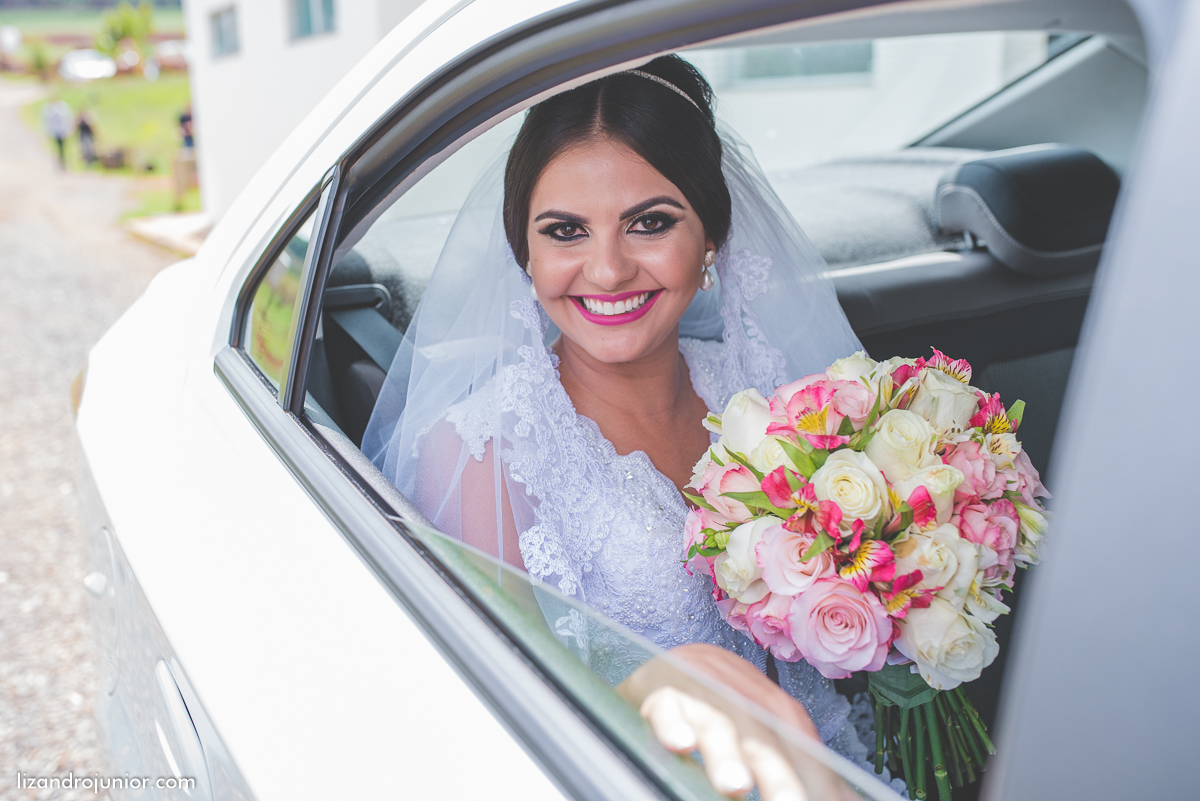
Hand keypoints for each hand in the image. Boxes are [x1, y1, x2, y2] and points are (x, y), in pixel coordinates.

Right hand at [617, 644, 855, 800]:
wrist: (667, 665)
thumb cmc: (721, 708)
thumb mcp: (760, 729)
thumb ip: (796, 760)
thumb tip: (845, 798)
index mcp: (773, 708)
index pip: (800, 745)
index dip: (816, 779)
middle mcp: (741, 697)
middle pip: (764, 738)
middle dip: (780, 776)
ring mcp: (700, 691)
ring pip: (717, 725)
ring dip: (727, 755)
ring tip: (736, 787)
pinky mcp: (660, 691)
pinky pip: (666, 708)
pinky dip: (672, 724)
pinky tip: (680, 743)